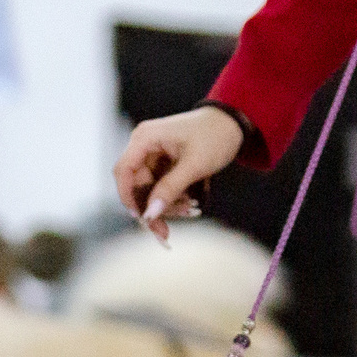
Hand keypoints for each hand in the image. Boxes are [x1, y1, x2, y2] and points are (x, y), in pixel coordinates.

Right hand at [113, 107, 244, 241]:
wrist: (232, 123)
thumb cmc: (215, 136)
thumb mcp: (195, 164)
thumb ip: (170, 188)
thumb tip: (150, 214)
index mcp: (145, 138)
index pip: (123, 171)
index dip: (128, 197)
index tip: (142, 218)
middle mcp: (144, 145)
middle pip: (136, 185)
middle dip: (152, 208)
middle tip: (166, 233)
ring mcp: (152, 154)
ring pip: (149, 190)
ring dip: (165, 205)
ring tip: (190, 211)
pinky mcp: (162, 163)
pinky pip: (160, 187)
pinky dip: (172, 199)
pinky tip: (189, 205)